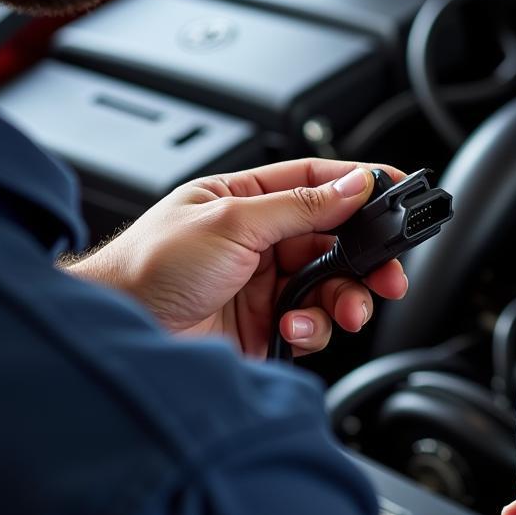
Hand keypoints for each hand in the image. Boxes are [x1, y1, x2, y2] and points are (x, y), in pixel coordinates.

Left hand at [66, 159, 408, 357]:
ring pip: (331, 286)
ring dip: (344, 300)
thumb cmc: (148, 267)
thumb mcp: (231, 222)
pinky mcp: (264, 327)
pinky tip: (292, 331)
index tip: (398, 191)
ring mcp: (264, 285)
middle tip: (389, 276)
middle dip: (367, 259)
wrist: (118, 334)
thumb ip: (299, 205)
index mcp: (248, 199)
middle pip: (336, 240)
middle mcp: (260, 240)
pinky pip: (312, 325)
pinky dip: (314, 329)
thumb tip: (352, 184)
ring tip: (340, 311)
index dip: (361, 184)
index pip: (318, 181)